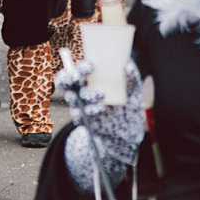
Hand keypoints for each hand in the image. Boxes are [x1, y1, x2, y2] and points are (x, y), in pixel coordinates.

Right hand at [59, 58, 145, 192]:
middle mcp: (82, 91)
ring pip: (72, 96)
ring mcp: (80, 106)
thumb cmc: (128, 108)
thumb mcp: (133, 92)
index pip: (79, 70)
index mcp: (92, 81)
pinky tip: (101, 109)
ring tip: (102, 94)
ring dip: (86, 94)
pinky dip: (90, 109)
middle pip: (66, 81)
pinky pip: (78, 113)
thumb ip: (132, 77)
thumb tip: (128, 65)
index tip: (91, 65)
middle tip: (77, 78)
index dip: (81, 66)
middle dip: (69, 77)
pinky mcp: (80, 119)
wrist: (127, 134)